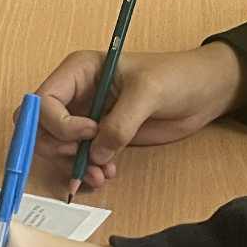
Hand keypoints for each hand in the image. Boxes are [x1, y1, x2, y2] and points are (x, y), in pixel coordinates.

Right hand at [36, 41, 246, 191]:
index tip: (89, 132)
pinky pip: (78, 159)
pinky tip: (107, 173)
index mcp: (78, 71)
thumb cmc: (178, 77)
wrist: (205, 92)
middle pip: (41, 126)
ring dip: (72, 165)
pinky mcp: (100, 138)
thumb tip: (95, 154)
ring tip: (101, 174)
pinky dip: (86, 171)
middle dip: (57, 148)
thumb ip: (120, 123)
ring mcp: (86, 117)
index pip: (43, 100)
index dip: (57, 122)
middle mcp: (76, 94)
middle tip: (84, 160)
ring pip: (56, 147)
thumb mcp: (148, 93)